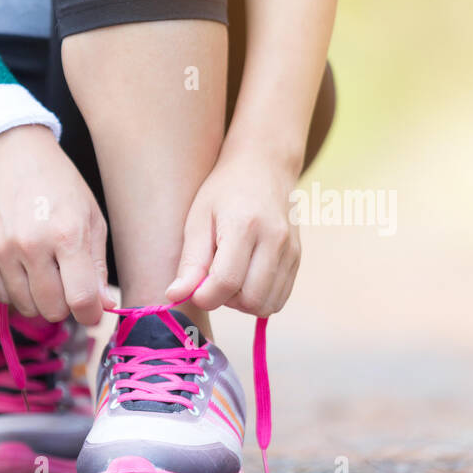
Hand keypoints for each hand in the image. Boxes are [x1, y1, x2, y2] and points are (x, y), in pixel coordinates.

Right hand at [0, 125, 113, 324]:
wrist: (15, 157)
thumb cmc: (61, 188)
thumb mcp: (93, 220)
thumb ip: (98, 267)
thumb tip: (104, 307)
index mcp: (68, 235)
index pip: (80, 299)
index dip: (91, 314)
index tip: (93, 312)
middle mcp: (32, 244)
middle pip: (52, 309)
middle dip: (66, 306)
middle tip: (69, 286)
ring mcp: (3, 249)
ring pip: (25, 307)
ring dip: (40, 300)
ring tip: (48, 274)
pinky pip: (2, 295)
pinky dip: (18, 291)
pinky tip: (26, 268)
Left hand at [166, 150, 299, 316]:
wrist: (265, 167)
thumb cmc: (224, 191)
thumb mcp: (198, 219)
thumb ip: (190, 261)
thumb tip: (175, 296)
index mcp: (245, 225)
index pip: (226, 281)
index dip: (204, 296)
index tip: (193, 289)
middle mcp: (274, 239)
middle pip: (250, 299)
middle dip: (225, 300)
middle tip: (212, 280)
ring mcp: (291, 250)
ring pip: (267, 305)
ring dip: (243, 303)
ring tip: (230, 278)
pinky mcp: (298, 258)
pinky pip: (279, 299)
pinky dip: (259, 299)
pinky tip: (246, 278)